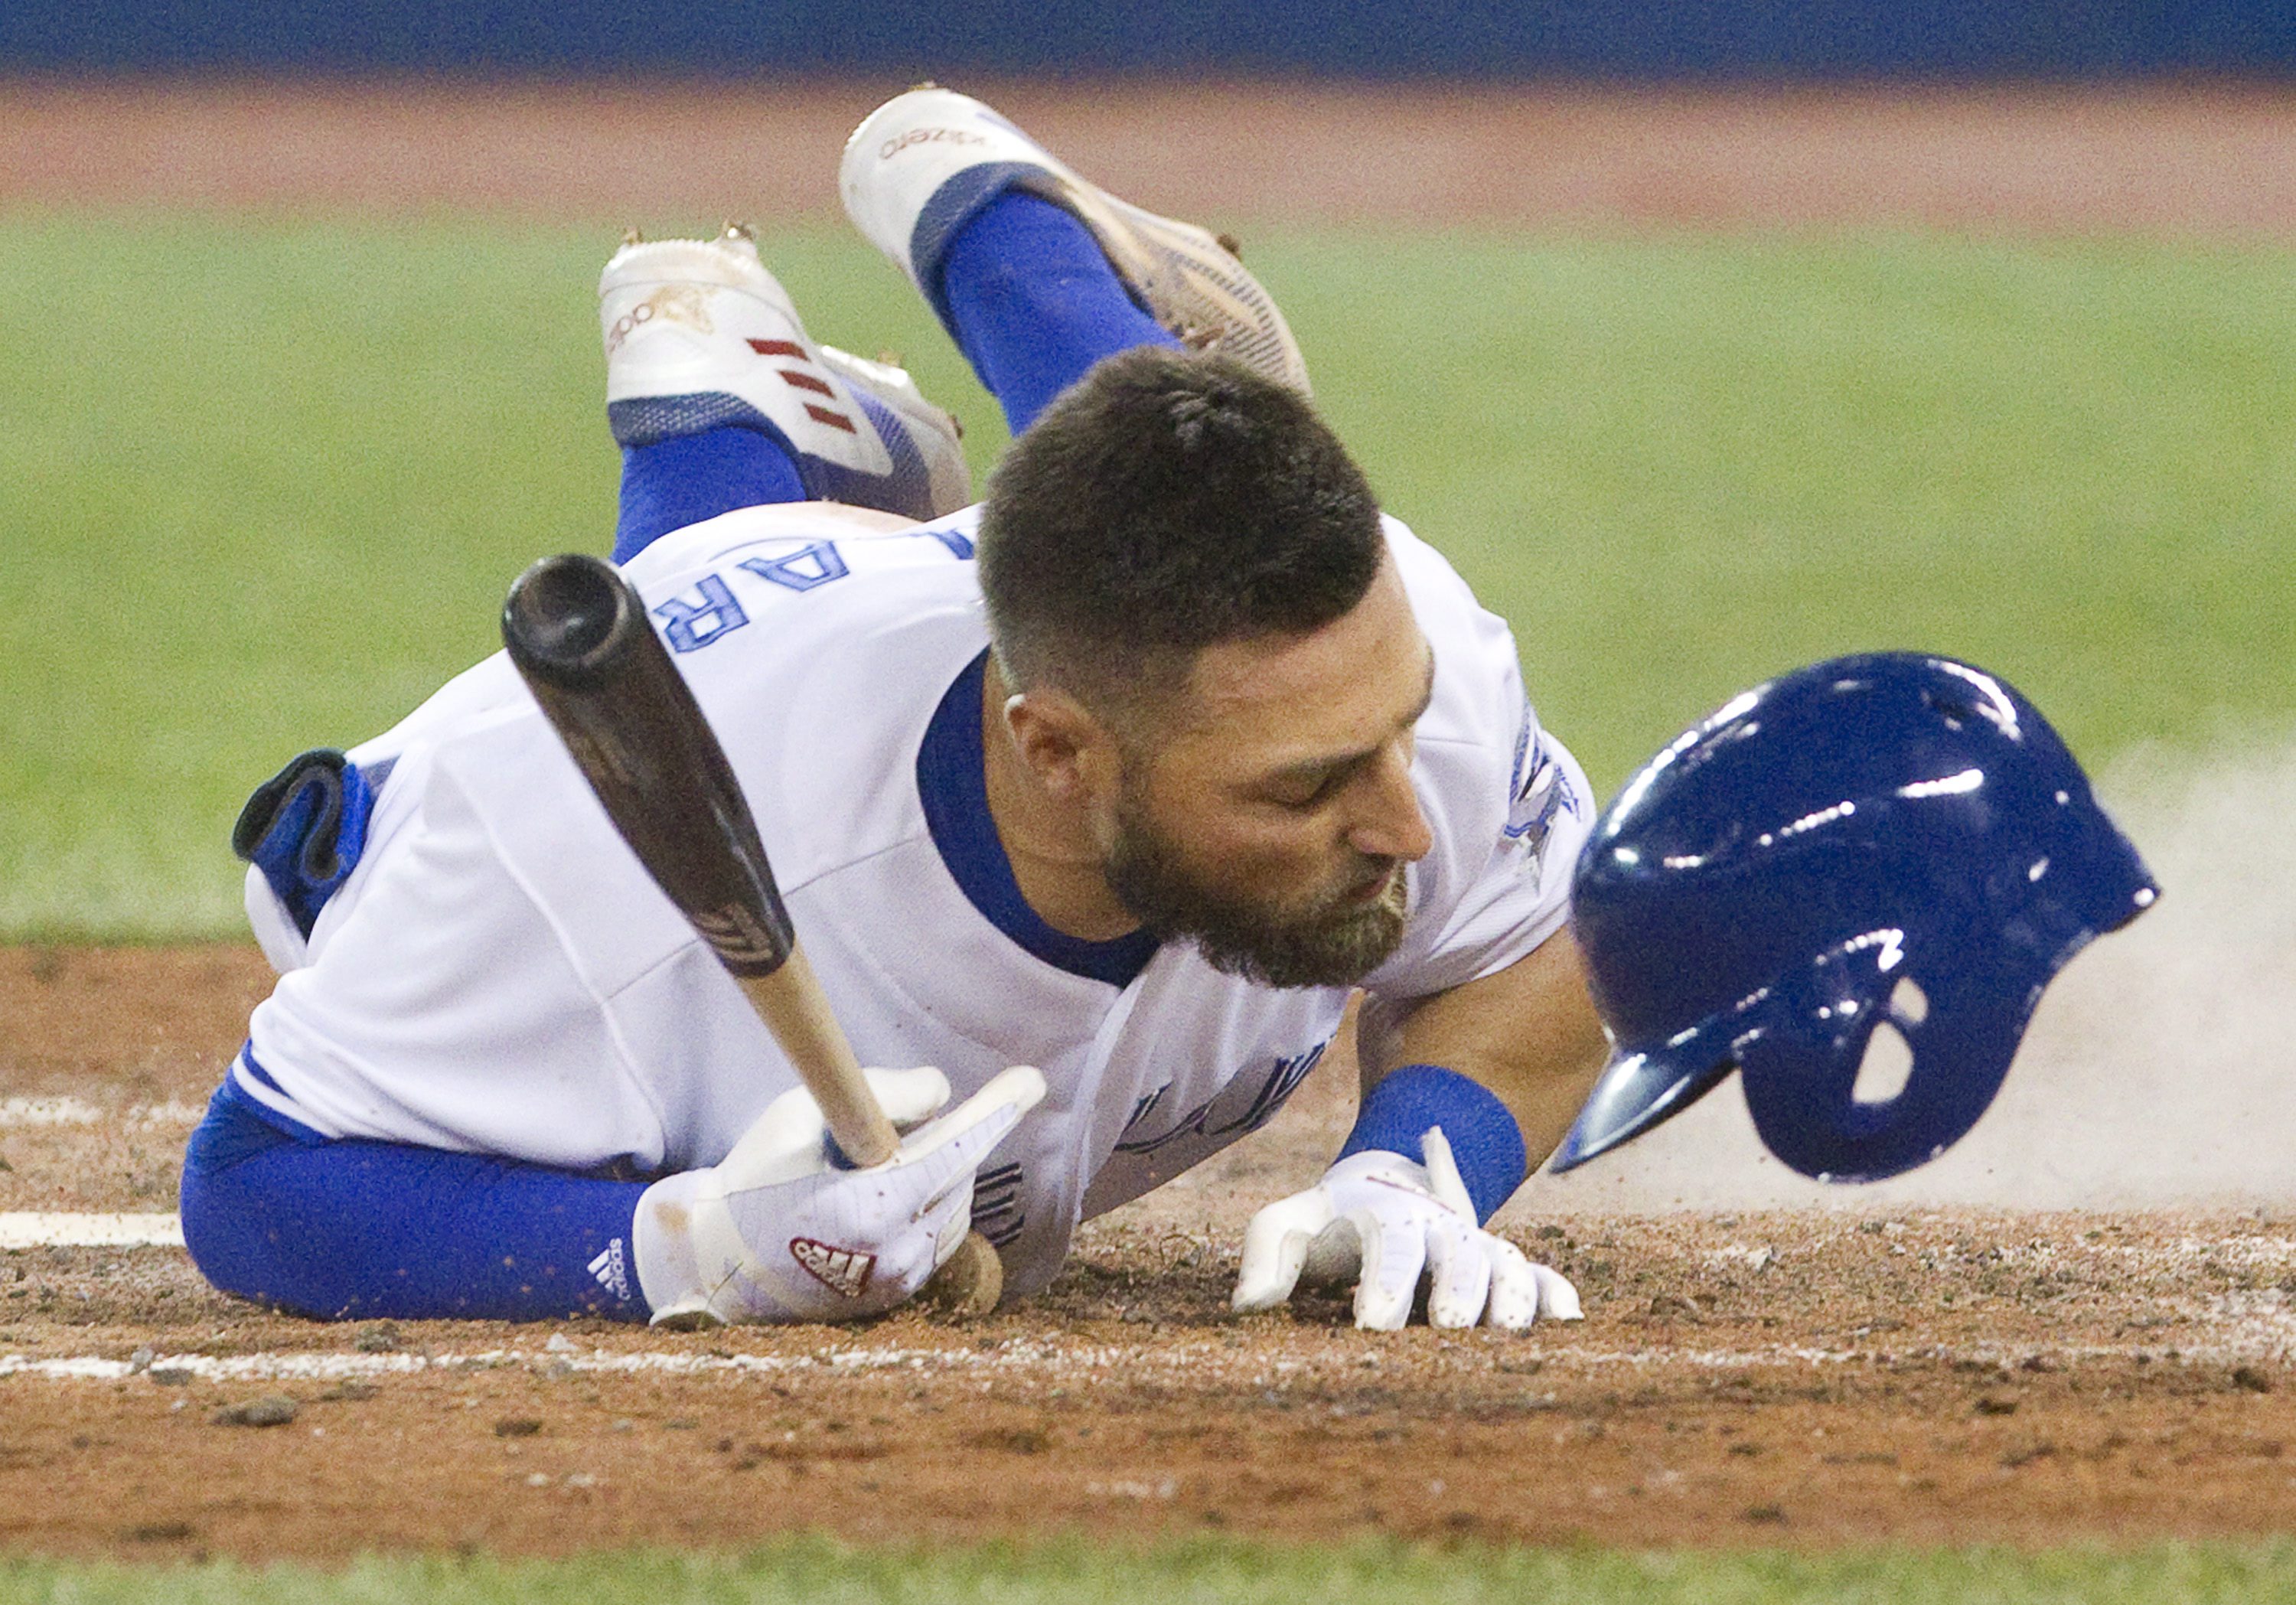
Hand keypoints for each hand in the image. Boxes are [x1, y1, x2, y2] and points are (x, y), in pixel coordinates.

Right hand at [634, 1064, 1044, 1325]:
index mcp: (872, 1205)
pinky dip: (924, 1207)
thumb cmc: (754, 1175)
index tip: (1031, 1080)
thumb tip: (945, 1093)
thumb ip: (882, 1094)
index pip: (957, 1148)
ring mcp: (898, 1281)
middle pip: (958, 1172)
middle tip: (887, 1128)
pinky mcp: (895, 1298)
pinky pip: (937, 1237)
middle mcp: (895, 1251)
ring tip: (869, 1170)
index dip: (997, 1110)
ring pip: (954, 1205)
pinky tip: (875, 1201)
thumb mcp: (801, 1113)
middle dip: (942, 1138)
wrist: (715, 1261)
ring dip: (935, 1175)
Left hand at [1231, 1127, 1581, 1330]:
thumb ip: (1266, 1251)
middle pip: (1457, 1256)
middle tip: (1447, 1328)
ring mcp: (1480, 1248)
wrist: (1391, 1185)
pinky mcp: (1507, 1268)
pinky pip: (1542, 1277)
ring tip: (1504, 1335)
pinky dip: (1556, 1296)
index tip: (1372, 1325)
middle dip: (1455, 1290)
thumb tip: (1246, 1305)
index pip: (1390, 1247)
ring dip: (1510, 1298)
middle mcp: (1442, 1230)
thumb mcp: (1293, 1221)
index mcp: (1390, 1217)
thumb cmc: (1335, 1219)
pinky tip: (1568, 1321)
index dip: (1384, 1284)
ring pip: (1506, 1266)